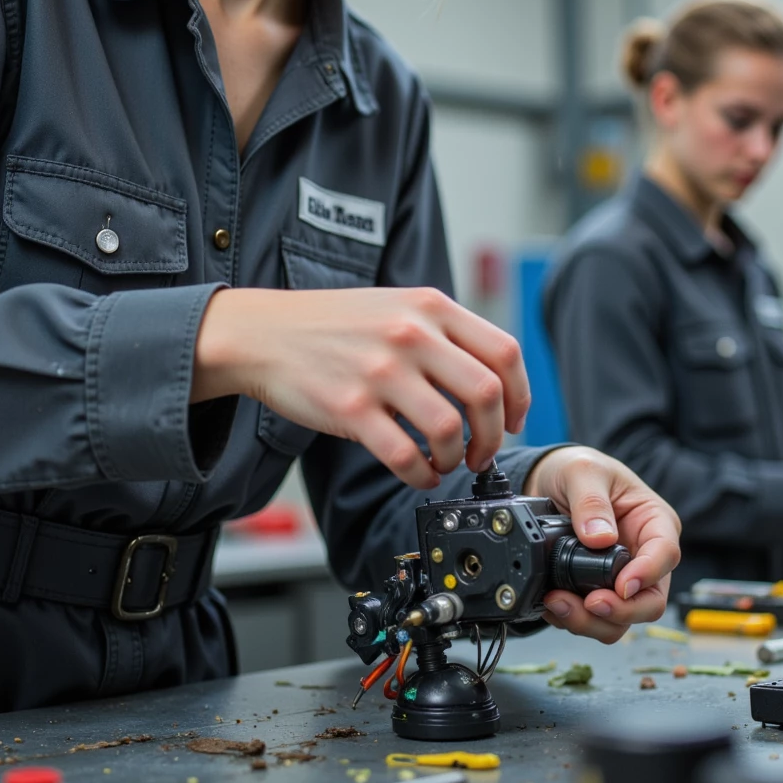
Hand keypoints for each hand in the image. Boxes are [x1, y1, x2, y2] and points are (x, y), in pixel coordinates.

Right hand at [192, 286, 529, 489]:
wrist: (263, 333)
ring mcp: (380, 372)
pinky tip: (418, 473)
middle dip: (494, 435)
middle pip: (486, 394)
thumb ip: (442, 332)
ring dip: (456, 458)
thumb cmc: (332, 324)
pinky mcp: (350, 409)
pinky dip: (422, 476)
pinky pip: (405, 456)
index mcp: (430, 307)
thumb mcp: (396, 306)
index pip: (504, 353)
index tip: (514, 418)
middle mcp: (410, 335)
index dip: (520, 395)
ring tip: (445, 462)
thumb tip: (491, 381)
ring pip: (450, 429)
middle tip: (482, 451)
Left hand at [523, 447, 680, 643]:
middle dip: (620, 610)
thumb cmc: (580, 470)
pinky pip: (595, 619)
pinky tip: (552, 604)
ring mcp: (621, 578)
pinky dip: (573, 619)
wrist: (551, 480)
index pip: (665, 555)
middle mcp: (644, 556)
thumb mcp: (583, 470)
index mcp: (655, 523)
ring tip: (557, 602)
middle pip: (650, 600)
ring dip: (591, 621)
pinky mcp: (597, 591)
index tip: (621, 585)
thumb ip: (590, 500)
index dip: (646, 574)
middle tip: (588, 603)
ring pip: (622, 619)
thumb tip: (598, 537)